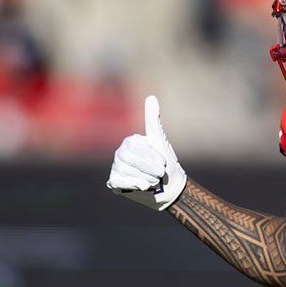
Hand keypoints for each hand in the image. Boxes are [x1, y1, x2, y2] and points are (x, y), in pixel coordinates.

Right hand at [107, 95, 186, 210]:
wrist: (170, 189)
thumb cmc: (166, 164)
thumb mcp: (160, 141)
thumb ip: (153, 120)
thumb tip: (151, 97)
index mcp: (130, 141)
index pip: (135, 147)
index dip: (151, 156)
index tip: (162, 162)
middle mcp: (120, 153)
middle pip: (128, 159)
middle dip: (149, 169)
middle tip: (159, 174)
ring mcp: (117, 167)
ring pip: (125, 171)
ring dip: (145, 178)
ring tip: (153, 181)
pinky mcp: (115, 182)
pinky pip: (119, 181)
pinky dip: (133, 185)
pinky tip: (143, 186)